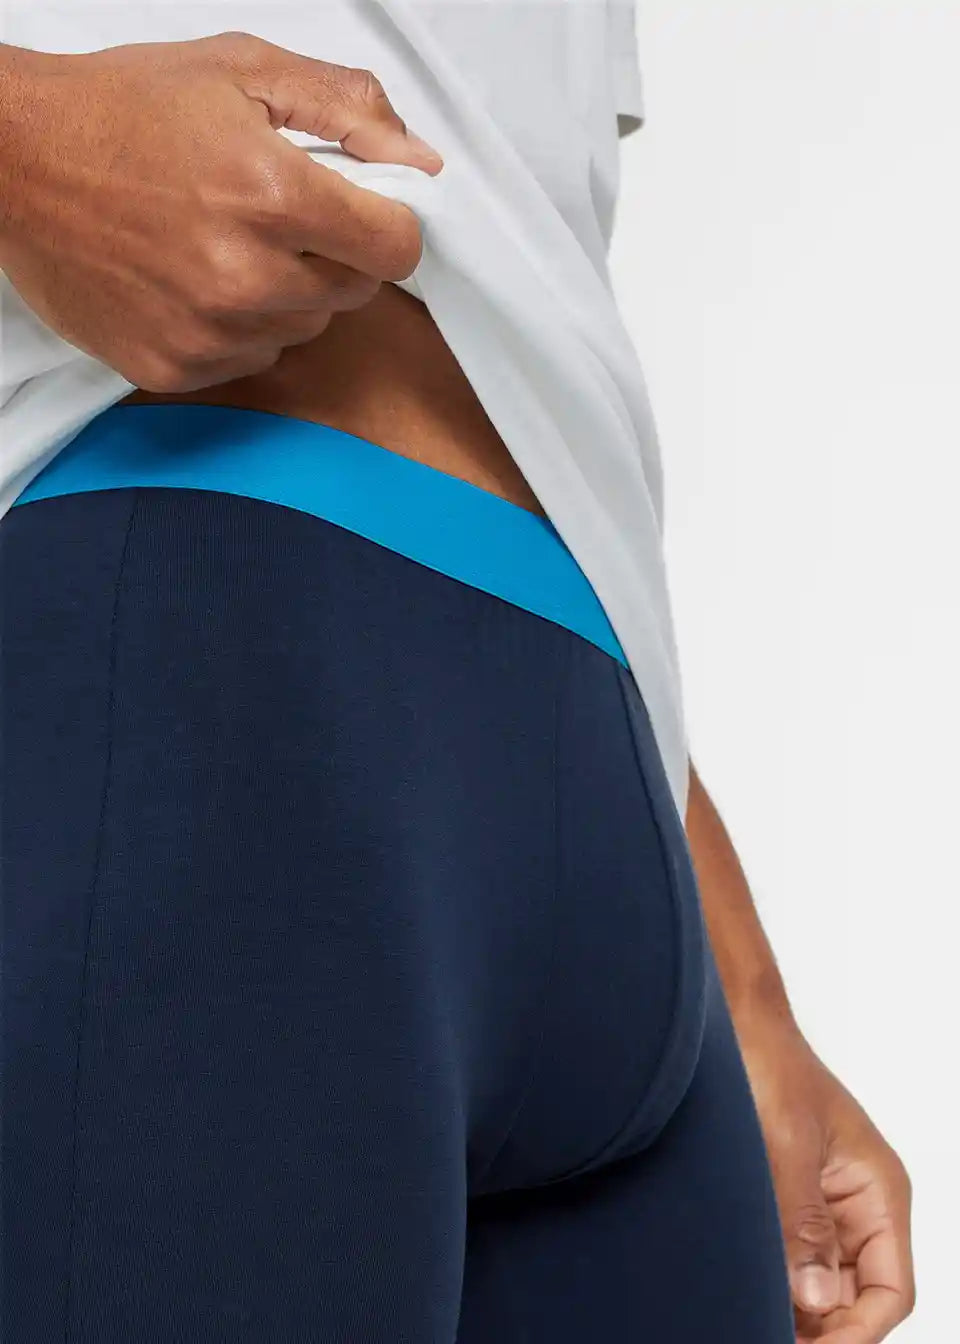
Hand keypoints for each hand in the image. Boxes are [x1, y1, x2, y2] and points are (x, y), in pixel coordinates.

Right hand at [0, 33, 442, 391]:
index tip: (362, 211)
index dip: (386, 224)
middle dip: (332, 254)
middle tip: (273, 215)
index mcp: (273, 196)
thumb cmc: (123, 110)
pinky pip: (249, 360)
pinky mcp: (174, 367)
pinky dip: (237, 328)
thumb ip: (346, 110)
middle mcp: (246, 277)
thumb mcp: (241, 71)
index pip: (395, 248)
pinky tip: (194, 281)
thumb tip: (420, 160)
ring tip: (225, 244)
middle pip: (353, 293)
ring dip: (285, 293)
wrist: (17, 161)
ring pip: (303, 329)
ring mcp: (208, 331)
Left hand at [738, 1018, 914, 1342]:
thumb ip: (801, 1222)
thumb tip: (812, 1301)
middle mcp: (858, 1205)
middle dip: (819, 1329)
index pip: (890, 1290)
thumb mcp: (787, 1144)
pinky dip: (772, 1280)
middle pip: (853, 1298)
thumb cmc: (769, 1064)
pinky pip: (789, 1256)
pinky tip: (744, 1291)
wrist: (733, 1022)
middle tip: (766, 1336)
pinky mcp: (786, 1198)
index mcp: (879, 1191)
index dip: (858, 1334)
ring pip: (819, 1284)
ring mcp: (822, 1204)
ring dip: (791, 1307)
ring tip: (750, 1317)